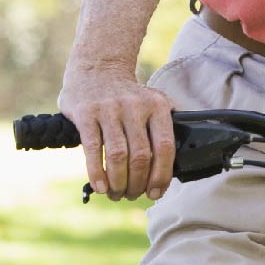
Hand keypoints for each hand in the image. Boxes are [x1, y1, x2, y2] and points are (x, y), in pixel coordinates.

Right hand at [58, 65, 176, 200]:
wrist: (97, 68)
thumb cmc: (129, 95)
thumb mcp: (156, 101)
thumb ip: (166, 126)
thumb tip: (179, 163)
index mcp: (158, 106)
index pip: (165, 147)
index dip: (162, 175)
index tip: (156, 192)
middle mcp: (135, 107)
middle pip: (141, 156)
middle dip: (138, 183)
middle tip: (133, 195)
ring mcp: (110, 109)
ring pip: (118, 155)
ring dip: (119, 182)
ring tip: (117, 194)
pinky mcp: (86, 113)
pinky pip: (92, 148)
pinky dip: (97, 172)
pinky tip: (100, 187)